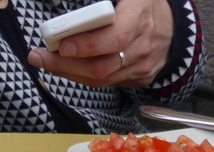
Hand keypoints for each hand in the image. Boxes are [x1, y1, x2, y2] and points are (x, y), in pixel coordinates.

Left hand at [28, 0, 173, 88]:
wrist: (175, 29)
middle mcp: (143, 45)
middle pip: (103, 65)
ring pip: (102, 78)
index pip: (116, 38)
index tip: (63, 44)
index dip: (89, 44)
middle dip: (67, 65)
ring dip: (70, 73)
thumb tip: (78, 8)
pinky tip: (67, 66)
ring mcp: (142, 66)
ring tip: (45, 61)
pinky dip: (83, 76)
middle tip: (39, 56)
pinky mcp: (139, 78)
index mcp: (140, 15)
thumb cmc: (143, 4)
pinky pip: (107, 82)